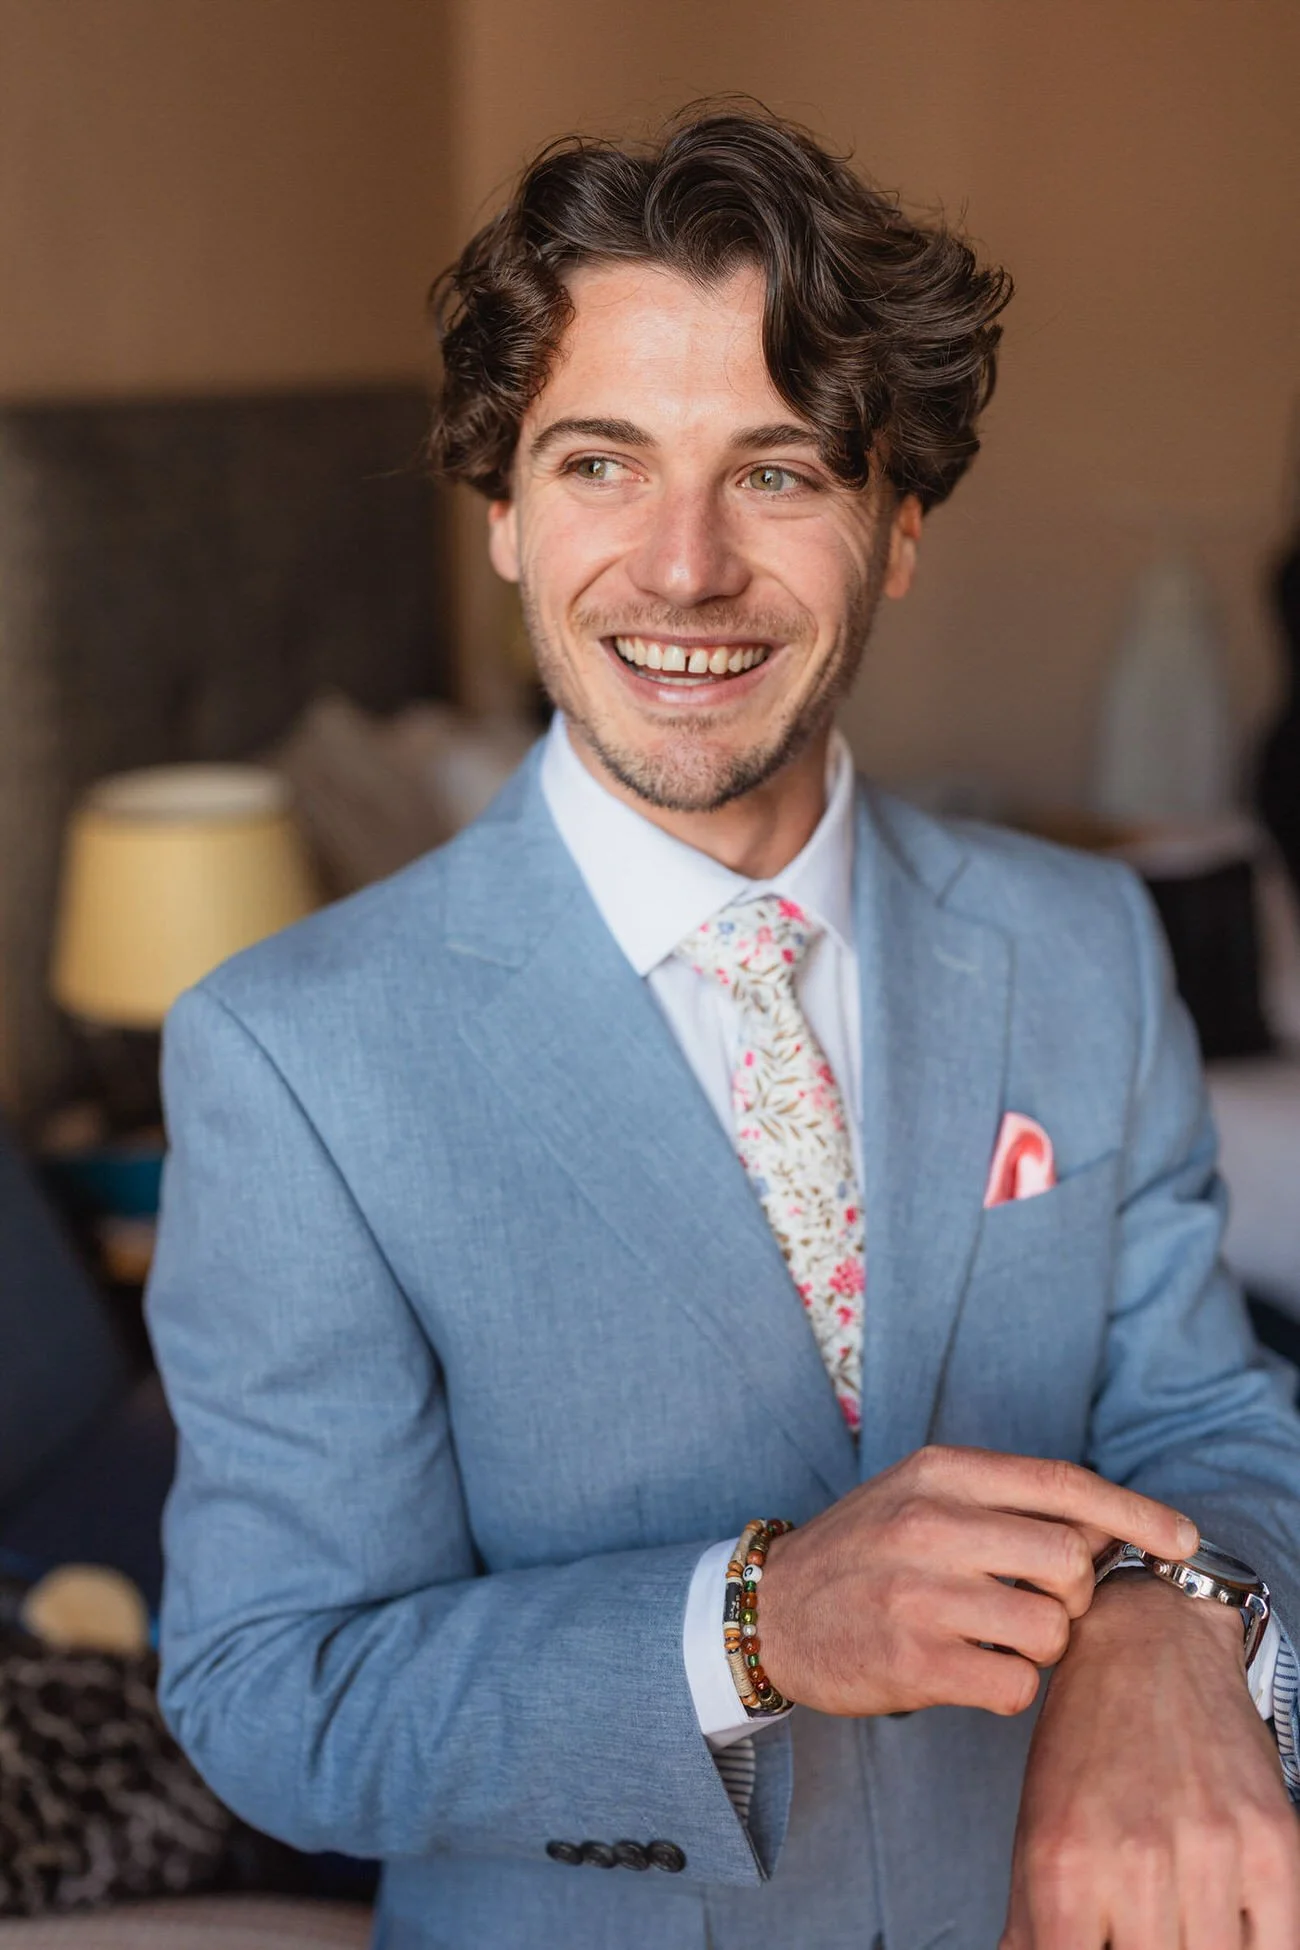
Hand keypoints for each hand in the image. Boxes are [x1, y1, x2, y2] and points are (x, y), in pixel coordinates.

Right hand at [757, 1443, 1196, 1717]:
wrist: (770, 1609)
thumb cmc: (865, 1552)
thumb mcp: (922, 1495)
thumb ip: (1003, 1501)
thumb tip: (1105, 1525)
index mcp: (939, 1471)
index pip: (1062, 1483)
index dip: (1133, 1512)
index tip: (1179, 1538)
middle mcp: (929, 1522)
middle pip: (1069, 1562)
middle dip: (1072, 1596)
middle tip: (1037, 1606)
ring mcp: (918, 1591)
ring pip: (1049, 1629)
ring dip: (1040, 1647)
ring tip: (994, 1640)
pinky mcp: (911, 1660)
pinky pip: (1016, 1685)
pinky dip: (1010, 1688)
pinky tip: (973, 1673)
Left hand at [1001, 1574, 1299, 1947]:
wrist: (1151, 1642)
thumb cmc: (1086, 1736)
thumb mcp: (1037, 1824)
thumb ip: (1033, 1920)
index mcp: (1063, 1864)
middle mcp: (1136, 1861)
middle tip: (1137, 1933)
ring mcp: (1211, 1851)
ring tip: (1178, 1924)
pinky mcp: (1272, 1840)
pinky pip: (1279, 1948)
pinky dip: (1255, 1948)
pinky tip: (1227, 1926)